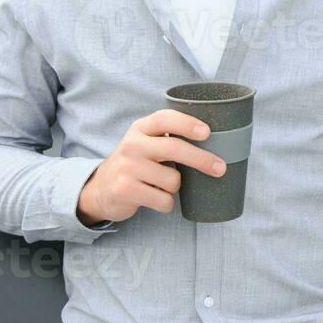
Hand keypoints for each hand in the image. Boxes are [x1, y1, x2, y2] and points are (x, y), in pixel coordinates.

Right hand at [76, 109, 227, 224]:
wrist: (101, 189)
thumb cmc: (136, 164)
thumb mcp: (146, 143)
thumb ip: (169, 139)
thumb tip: (216, 145)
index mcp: (140, 128)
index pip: (164, 119)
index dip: (187, 123)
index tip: (207, 132)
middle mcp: (132, 144)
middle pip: (173, 148)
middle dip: (201, 159)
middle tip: (220, 168)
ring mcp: (127, 167)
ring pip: (172, 180)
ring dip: (176, 188)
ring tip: (164, 186)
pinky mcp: (125, 190)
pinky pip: (163, 200)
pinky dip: (167, 204)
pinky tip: (156, 199)